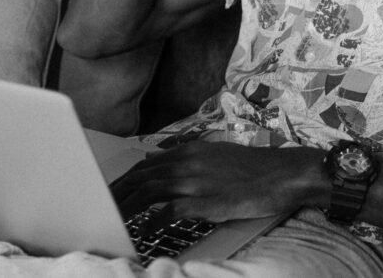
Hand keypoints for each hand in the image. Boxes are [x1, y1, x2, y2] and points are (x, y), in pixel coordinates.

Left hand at [110, 141, 324, 232]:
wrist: (282, 174)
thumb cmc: (253, 168)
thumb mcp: (216, 152)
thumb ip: (186, 154)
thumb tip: (159, 155)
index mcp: (189, 151)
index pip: (146, 164)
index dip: (126, 179)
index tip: (113, 192)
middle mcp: (186, 163)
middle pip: (140, 177)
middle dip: (117, 193)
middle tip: (100, 207)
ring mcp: (194, 182)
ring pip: (147, 192)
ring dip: (126, 208)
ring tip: (113, 221)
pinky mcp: (203, 202)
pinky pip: (167, 213)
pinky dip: (151, 222)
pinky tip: (144, 232)